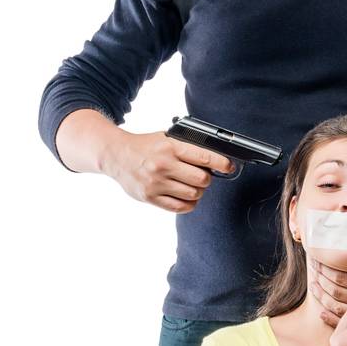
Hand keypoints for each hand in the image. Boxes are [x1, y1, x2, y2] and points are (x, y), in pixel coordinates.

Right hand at [102, 130, 234, 212]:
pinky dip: (188, 204)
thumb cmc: (145, 146)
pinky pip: (179, 207)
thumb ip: (187, 147)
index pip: (204, 158)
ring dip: (198, 192)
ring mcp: (156, 183)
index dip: (222, 164)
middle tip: (203, 177)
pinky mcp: (150, 197)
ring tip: (192, 186)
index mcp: (170, 147)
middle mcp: (163, 165)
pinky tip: (186, 197)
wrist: (117, 155)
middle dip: (207, 179)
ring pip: (193, 195)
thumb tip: (214, 160)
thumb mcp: (166, 138)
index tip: (229, 167)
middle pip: (202, 180)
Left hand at [309, 245, 346, 326]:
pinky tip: (320, 311)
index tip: (316, 261)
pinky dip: (332, 317)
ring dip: (323, 297)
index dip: (327, 270)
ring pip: (339, 307)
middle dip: (321, 281)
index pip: (342, 278)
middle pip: (337, 293)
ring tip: (313, 285)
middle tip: (311, 269)